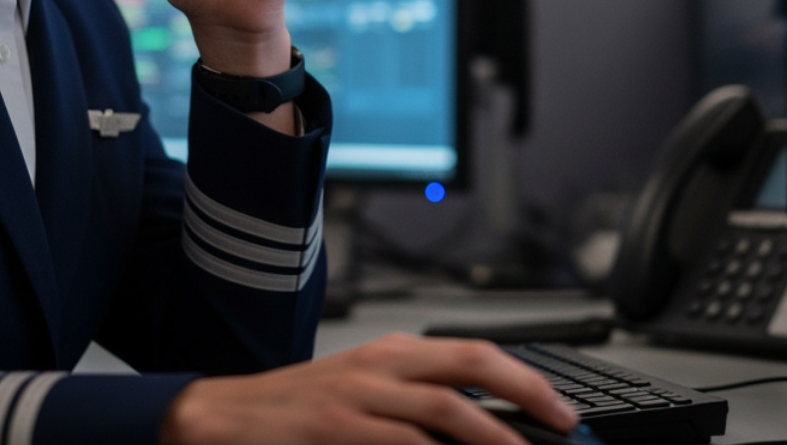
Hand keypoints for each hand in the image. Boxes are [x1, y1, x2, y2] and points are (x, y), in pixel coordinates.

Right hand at [158, 333, 579, 444]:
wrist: (225, 416)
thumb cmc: (297, 409)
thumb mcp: (364, 392)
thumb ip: (416, 402)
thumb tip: (480, 424)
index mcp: (394, 353)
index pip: (474, 352)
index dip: (524, 377)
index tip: (559, 407)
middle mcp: (382, 364)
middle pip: (471, 364)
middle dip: (525, 392)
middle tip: (561, 423)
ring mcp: (360, 394)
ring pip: (445, 406)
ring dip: (493, 434)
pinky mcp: (337, 426)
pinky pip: (401, 443)